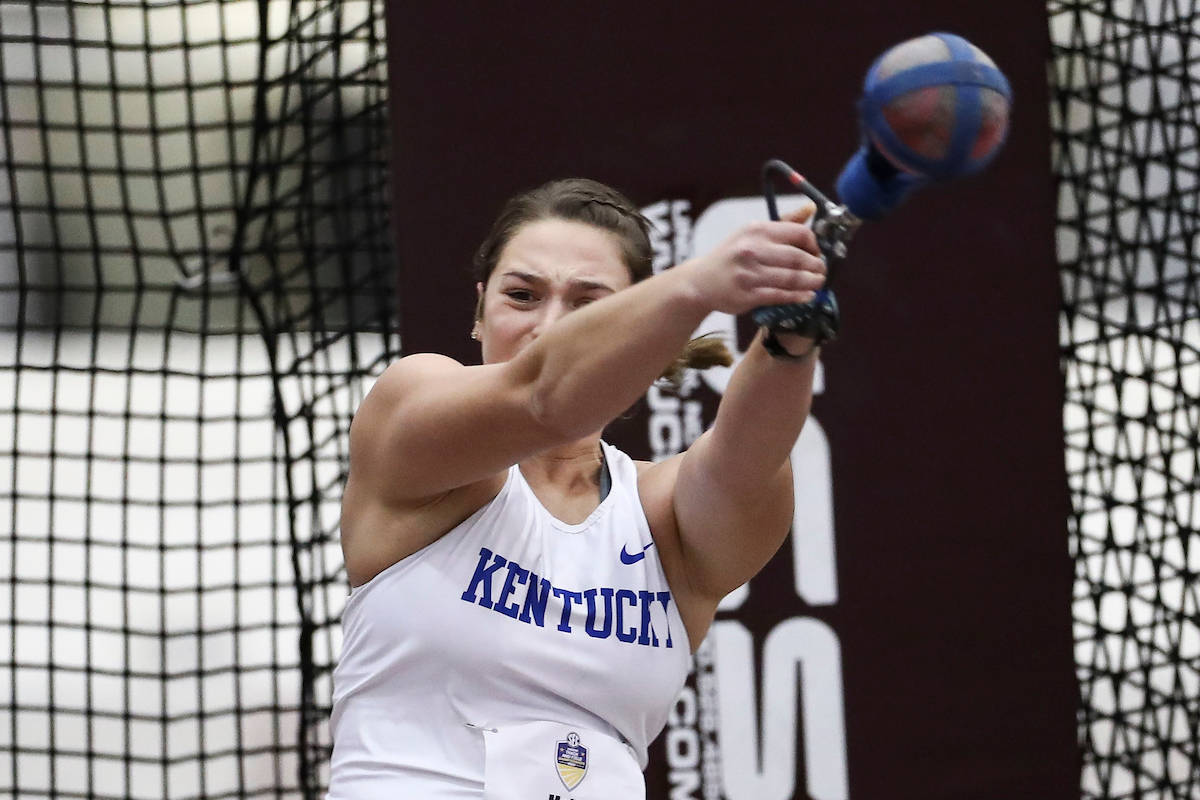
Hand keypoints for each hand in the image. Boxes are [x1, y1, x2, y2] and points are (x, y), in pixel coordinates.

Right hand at [682, 200, 825, 315]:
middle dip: (816, 266)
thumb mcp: (752, 233)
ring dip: (811, 282)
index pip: (798, 233)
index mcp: (756, 230)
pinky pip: (780, 296)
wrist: (701, 282)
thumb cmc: (731, 255)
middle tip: (822, 270)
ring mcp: (749, 274)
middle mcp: (751, 250)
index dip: (815, 244)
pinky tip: (807, 296)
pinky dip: (798, 296)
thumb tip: (811, 208)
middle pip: (798, 258)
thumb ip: (784, 223)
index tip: (818, 252)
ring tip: (818, 283)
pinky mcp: (747, 295)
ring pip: (791, 278)